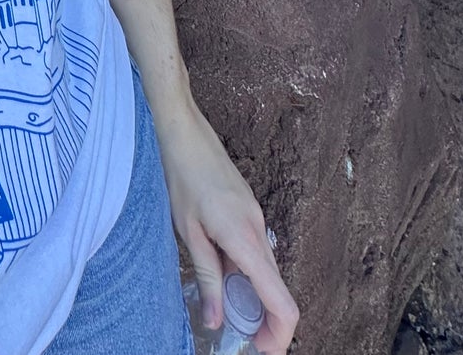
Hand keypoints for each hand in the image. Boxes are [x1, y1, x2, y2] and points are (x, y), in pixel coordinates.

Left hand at [151, 95, 297, 353]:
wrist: (184, 130)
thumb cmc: (181, 176)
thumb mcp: (188, 232)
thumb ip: (207, 278)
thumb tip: (217, 320)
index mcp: (246, 241)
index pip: (282, 301)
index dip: (279, 334)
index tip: (262, 351)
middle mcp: (259, 231)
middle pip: (277, 291)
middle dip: (264, 321)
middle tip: (240, 338)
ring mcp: (256, 219)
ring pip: (265, 271)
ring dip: (252, 297)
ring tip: (224, 309)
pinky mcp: (248, 211)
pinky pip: (254, 252)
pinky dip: (245, 273)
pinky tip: (220, 274)